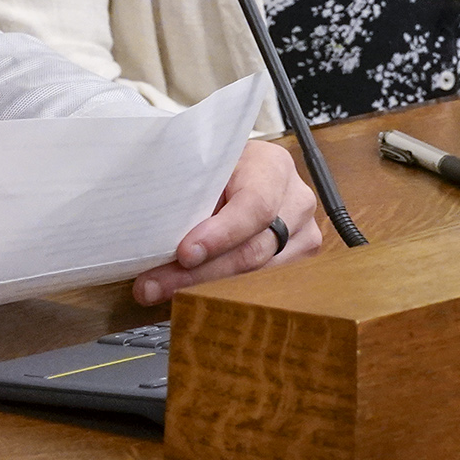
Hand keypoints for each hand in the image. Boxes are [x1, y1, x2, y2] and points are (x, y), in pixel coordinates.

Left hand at [128, 139, 318, 305]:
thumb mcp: (208, 165)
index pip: (254, 207)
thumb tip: (157, 236)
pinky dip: (222, 291)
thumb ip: (194, 194)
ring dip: (206, 287)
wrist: (245, 169)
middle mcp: (298, 201)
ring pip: (257, 275)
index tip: (185, 253)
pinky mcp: (298, 260)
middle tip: (155, 285)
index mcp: (274, 167)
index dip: (221, 235)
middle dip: (201, 273)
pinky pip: (261, 285)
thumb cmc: (221, 165)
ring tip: (161, 290)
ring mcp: (304, 234)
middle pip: (254, 250)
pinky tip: (189, 294)